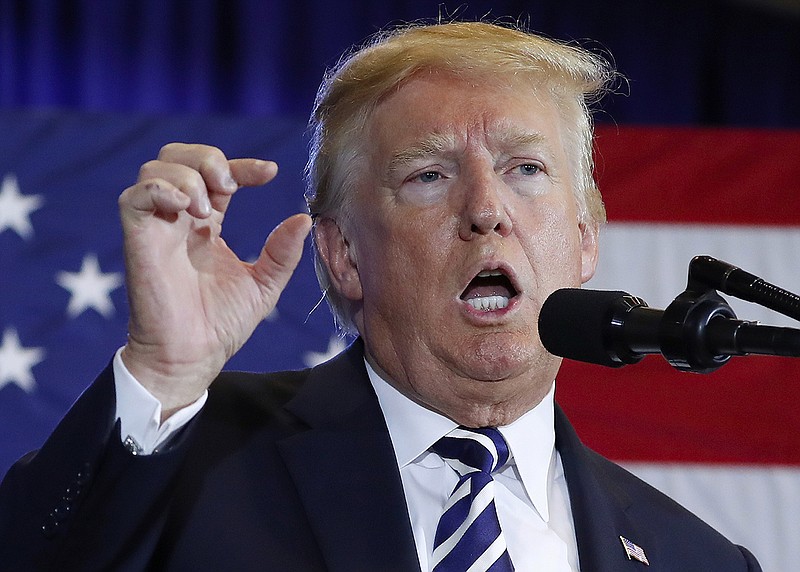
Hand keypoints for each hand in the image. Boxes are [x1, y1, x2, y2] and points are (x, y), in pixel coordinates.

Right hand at [118, 143, 310, 417]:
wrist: (193, 356)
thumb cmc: (222, 325)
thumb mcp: (264, 284)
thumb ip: (283, 252)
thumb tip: (304, 218)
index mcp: (208, 225)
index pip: (218, 176)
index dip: (242, 166)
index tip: (269, 172)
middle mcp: (180, 219)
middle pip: (179, 158)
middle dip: (207, 157)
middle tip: (229, 184)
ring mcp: (157, 227)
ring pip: (156, 169)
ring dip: (188, 175)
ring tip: (207, 208)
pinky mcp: (138, 240)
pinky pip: (134, 197)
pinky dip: (161, 190)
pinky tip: (188, 210)